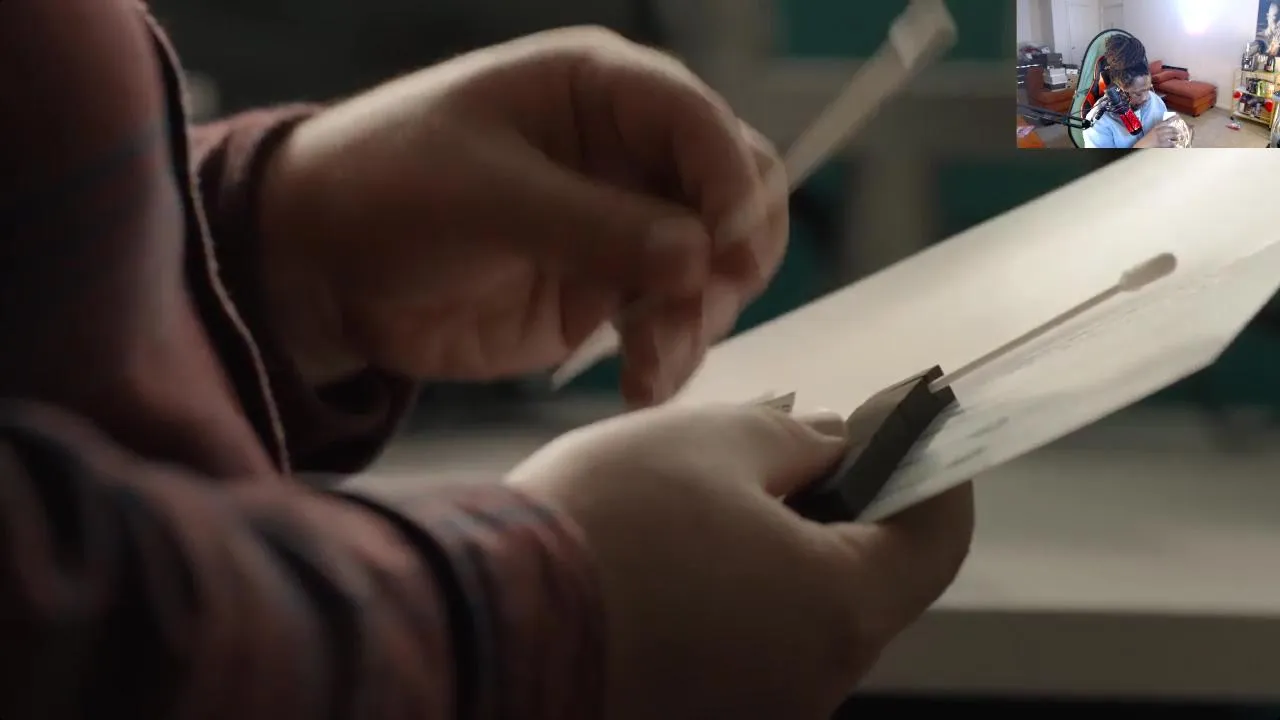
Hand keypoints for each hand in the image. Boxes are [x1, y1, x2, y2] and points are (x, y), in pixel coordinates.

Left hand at [259, 27, 786, 405]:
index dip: (731, 186)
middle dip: (728, 258)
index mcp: (601, 90)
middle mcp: (628, 155)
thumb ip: (593, 224)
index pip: (703, 126)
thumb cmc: (385, 189)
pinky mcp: (605, 294)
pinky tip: (642, 386)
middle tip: (690, 308)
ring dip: (696, 320)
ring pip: (711, 271)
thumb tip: (698, 259)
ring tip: (649, 367)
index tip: (728, 255)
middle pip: (735, 196)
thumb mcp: (484, 194)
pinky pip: (668, 323)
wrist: (321, 271)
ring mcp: (623, 228)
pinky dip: (668, 356)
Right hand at [507, 404, 974, 718]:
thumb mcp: (708, 442)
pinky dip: (726, 599)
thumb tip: (832, 443)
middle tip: (790, 446)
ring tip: (706, 496)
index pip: (937, 538)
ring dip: (774, 553)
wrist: (473, 627)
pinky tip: (666, 555)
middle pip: (863, 582)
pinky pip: (739, 653)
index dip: (931, 469)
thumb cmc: (598, 526)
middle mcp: (811, 686)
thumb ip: (794, 435)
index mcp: (838, 611)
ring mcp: (751, 716)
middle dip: (839, 506)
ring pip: (794, 618)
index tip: (904, 425)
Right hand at [1135, 119, 1177, 147]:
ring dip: (1176, 137)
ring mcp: (1159, 137)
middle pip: (1170, 128)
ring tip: (1178, 139)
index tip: (1177, 116)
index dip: (1172, 118)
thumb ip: (1157, 132)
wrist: (1139, 148)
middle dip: (1175, 130)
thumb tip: (1165, 133)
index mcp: (1154, 129)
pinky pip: (1170, 143)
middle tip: (1179, 132)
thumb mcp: (1149, 135)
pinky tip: (1175, 146)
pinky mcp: (1161, 144)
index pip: (1164, 122)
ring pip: (1172, 135)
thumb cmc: (1143, 143)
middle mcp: (1157, 132)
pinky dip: (1173, 145)